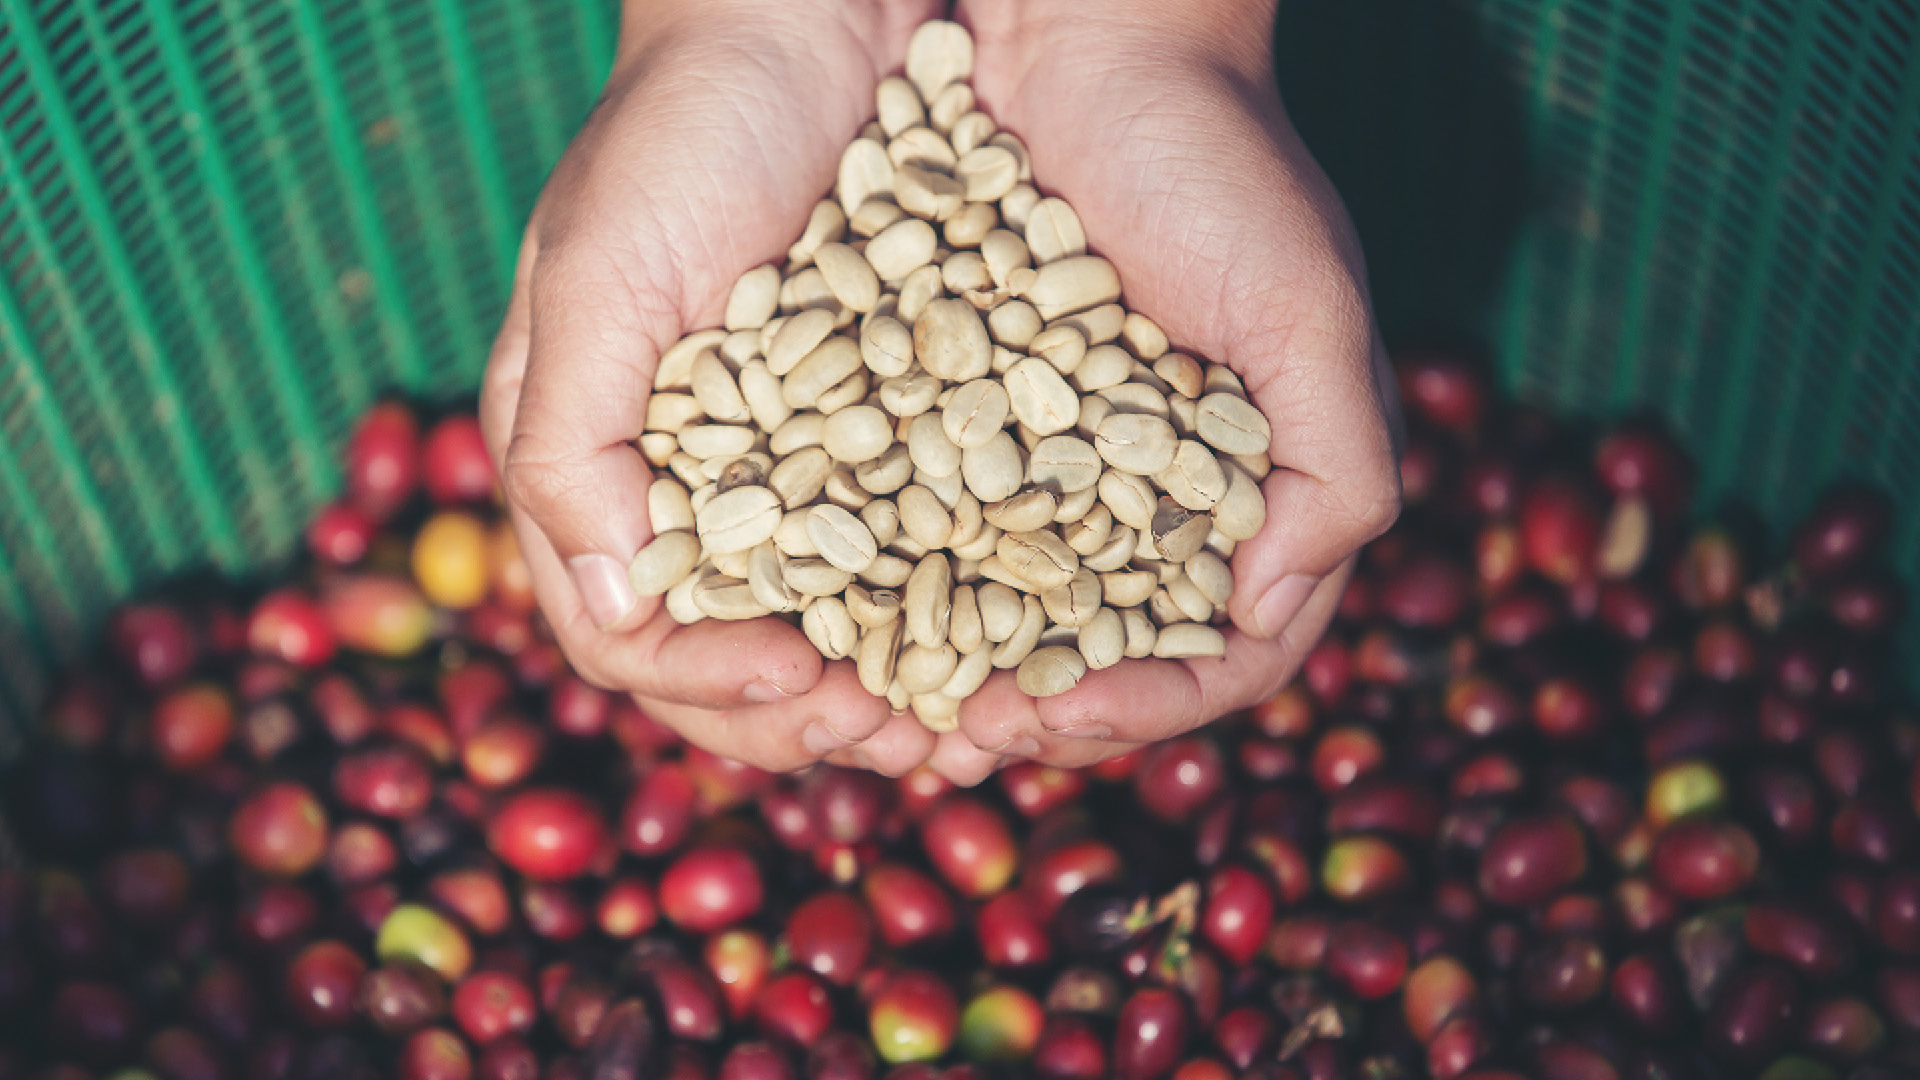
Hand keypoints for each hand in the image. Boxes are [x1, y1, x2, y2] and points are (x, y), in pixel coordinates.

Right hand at [481, 0, 941, 775]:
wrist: (811, 16)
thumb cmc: (686, 134)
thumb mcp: (598, 278)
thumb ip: (572, 446)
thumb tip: (611, 606)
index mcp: (585, 461)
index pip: (629, 634)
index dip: (711, 685)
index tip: (806, 688)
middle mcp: (679, 481)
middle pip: (727, 655)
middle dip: (809, 716)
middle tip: (905, 738)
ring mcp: (782, 460)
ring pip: (822, 623)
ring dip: (886, 686)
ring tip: (964, 719)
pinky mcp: (877, 428)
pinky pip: (903, 547)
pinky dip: (943, 605)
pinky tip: (1005, 629)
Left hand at [916, 0, 1403, 782]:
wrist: (1094, 41)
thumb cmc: (1221, 163)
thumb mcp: (1308, 308)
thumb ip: (1338, 466)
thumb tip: (1270, 608)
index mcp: (1255, 496)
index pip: (1220, 655)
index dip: (1148, 707)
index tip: (1059, 716)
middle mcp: (1155, 498)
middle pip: (1104, 654)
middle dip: (1034, 711)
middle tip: (948, 738)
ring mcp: (1058, 461)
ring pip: (1010, 606)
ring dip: (951, 666)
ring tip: (882, 698)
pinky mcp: (965, 413)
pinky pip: (929, 519)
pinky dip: (893, 574)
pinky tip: (833, 602)